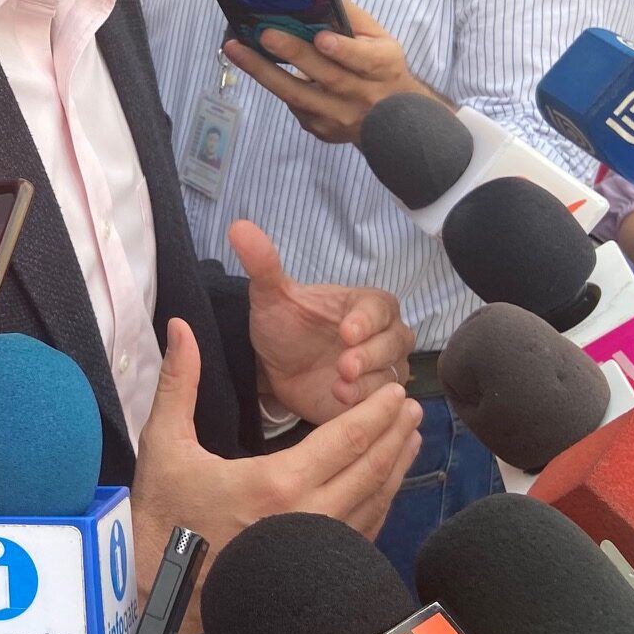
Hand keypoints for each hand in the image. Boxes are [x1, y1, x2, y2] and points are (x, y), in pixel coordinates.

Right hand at [131, 320, 421, 633]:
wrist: (161, 590)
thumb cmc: (163, 517)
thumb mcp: (165, 445)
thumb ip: (179, 382)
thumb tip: (180, 328)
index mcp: (278, 482)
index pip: (346, 438)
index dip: (376, 411)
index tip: (396, 389)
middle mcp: (309, 515)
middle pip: (371, 468)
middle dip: (395, 432)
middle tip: (413, 405)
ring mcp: (317, 547)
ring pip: (375, 502)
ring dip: (397, 466)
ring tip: (410, 437)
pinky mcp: (315, 567)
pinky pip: (363, 530)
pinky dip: (382, 502)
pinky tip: (387, 486)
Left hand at [225, 2, 436, 144]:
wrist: (394, 122)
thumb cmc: (381, 70)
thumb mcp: (380, 41)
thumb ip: (353, 20)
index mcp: (382, 67)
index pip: (364, 59)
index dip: (343, 50)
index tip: (321, 39)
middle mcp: (362, 95)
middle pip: (326, 76)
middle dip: (293, 53)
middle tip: (265, 34)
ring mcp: (340, 116)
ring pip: (298, 95)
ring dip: (263, 72)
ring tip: (236, 49)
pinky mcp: (321, 129)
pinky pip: (293, 104)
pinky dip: (274, 83)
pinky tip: (254, 65)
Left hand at [231, 220, 414, 423]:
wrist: (275, 369)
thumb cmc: (284, 327)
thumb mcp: (270, 296)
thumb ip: (263, 264)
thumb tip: (239, 228)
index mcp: (365, 305)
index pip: (379, 308)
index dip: (366, 319)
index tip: (346, 331)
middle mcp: (383, 336)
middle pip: (394, 343)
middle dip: (371, 355)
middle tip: (344, 366)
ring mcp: (382, 370)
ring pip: (392, 376)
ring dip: (369, 384)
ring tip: (341, 389)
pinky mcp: (375, 401)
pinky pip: (385, 404)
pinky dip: (369, 405)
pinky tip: (345, 403)